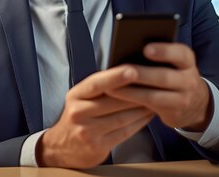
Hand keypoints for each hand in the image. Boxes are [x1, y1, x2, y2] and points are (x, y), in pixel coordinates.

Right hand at [37, 67, 153, 168]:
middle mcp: (78, 113)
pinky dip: (139, 122)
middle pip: (112, 101)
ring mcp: (87, 131)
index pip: (96, 83)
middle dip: (136, 93)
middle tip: (155, 84)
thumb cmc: (77, 117)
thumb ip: (99, 88)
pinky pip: (124, 132)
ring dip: (142, 108)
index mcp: (75, 95)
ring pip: (122, 117)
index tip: (133, 70)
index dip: (115, 77)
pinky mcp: (98, 146)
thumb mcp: (80, 98)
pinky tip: (148, 115)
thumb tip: (127, 72)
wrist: (61, 148)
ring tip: (156, 99)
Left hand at [107, 42, 212, 130]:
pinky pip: (150, 107)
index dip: (164, 51)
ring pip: (154, 96)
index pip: (181, 54)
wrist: (196, 105)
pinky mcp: (173, 114)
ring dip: (131, 91)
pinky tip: (118, 97)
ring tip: (110, 87)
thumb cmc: (174, 76)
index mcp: (187, 61)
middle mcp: (189, 80)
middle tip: (122, 70)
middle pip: (164, 76)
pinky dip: (133, 101)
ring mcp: (183, 99)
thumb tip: (127, 47)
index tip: (145, 49)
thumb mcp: (174, 64)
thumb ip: (159, 56)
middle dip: (141, 74)